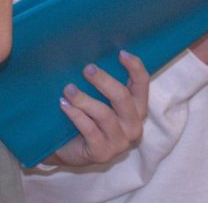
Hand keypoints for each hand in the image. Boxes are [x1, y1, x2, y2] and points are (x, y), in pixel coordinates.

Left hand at [45, 50, 148, 166]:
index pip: (142, 85)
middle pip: (123, 97)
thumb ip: (105, 84)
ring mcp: (119, 142)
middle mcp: (133, 126)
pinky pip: (89, 129)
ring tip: (68, 89)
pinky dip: (76, 115)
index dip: (135, 67)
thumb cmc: (87, 118)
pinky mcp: (102, 153)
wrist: (68, 150)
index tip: (120, 53)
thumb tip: (96, 57)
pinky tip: (64, 105)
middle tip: (87, 69)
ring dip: (84, 99)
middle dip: (104, 81)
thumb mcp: (101, 100)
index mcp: (138, 109)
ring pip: (104, 114)